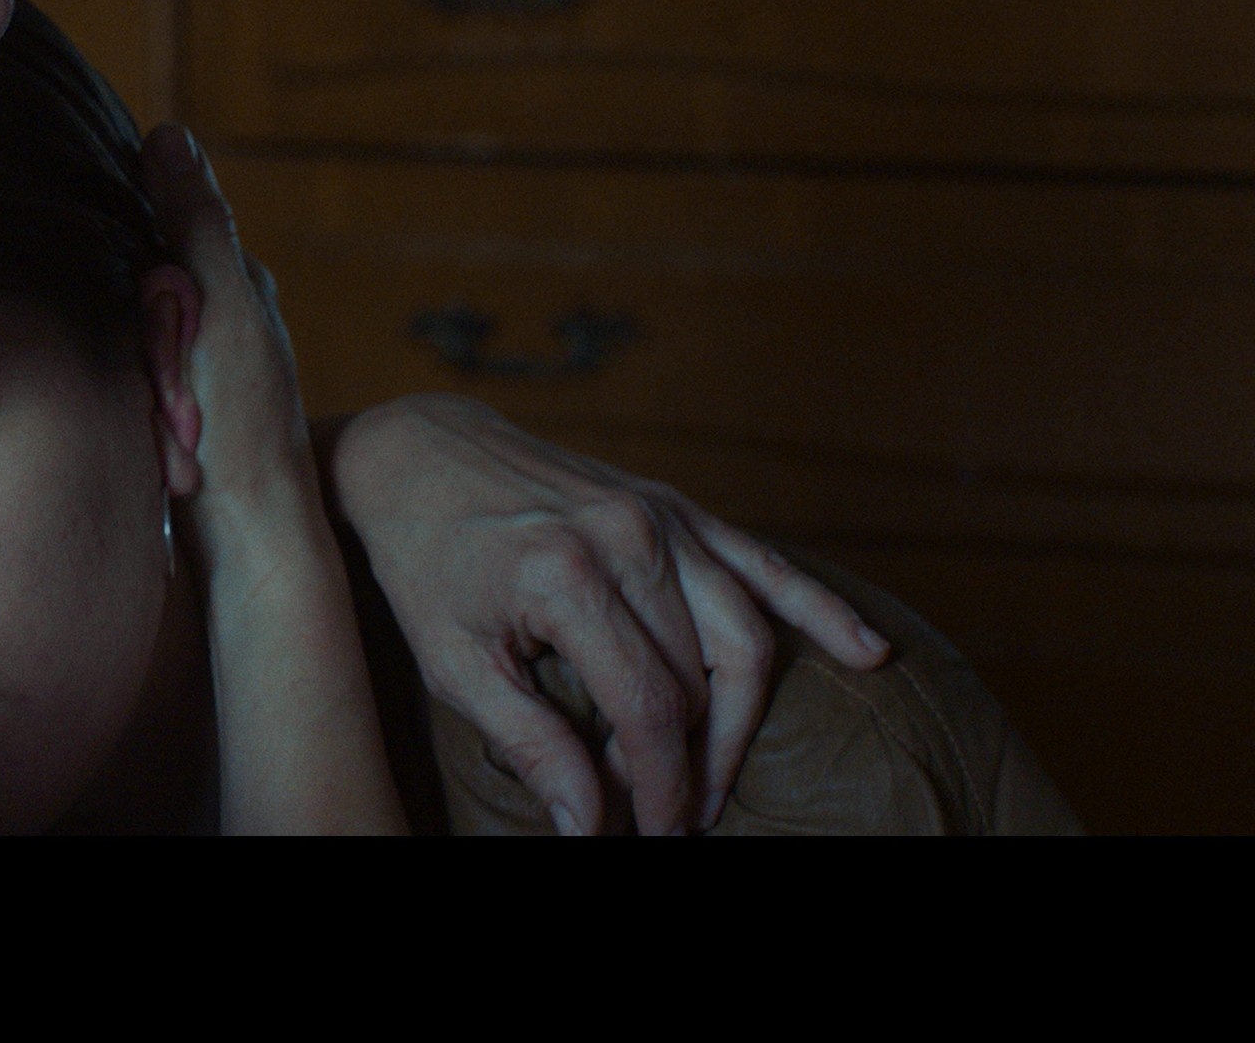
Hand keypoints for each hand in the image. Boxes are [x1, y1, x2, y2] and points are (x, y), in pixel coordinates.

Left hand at [329, 392, 892, 834]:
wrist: (418, 456)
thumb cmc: (426, 563)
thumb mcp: (452, 663)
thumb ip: (530, 745)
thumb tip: (589, 828)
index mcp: (567, 576)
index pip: (650, 709)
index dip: (660, 786)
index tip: (652, 832)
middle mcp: (628, 539)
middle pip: (701, 680)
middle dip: (690, 761)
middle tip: (669, 813)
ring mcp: (660, 517)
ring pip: (745, 636)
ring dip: (741, 717)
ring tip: (714, 777)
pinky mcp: (675, 506)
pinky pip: (765, 563)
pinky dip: (822, 610)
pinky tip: (870, 653)